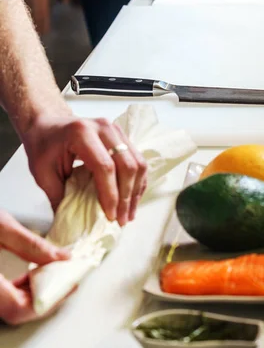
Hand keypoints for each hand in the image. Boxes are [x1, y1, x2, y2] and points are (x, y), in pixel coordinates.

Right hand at [0, 210, 69, 324]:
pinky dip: (19, 289)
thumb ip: (31, 245)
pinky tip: (31, 274)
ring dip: (33, 293)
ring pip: (8, 306)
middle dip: (45, 296)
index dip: (48, 299)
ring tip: (53, 273)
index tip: (68, 285)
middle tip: (66, 280)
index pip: (19, 308)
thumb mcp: (0, 225)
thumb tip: (62, 258)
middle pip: (15, 311)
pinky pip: (2, 297)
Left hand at [22, 114, 147, 226]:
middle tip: (122, 220)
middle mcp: (103, 128)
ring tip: (129, 213)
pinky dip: (137, 181)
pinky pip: (138, 160)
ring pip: (138, 162)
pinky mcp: (122, 136)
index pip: (105, 167)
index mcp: (81, 134)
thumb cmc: (43, 145)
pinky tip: (132, 199)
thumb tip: (76, 225)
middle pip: (127, 164)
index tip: (110, 216)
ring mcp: (116, 130)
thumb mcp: (42, 173)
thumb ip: (59, 197)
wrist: (48, 123)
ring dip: (136, 191)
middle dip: (127, 197)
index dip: (111, 194)